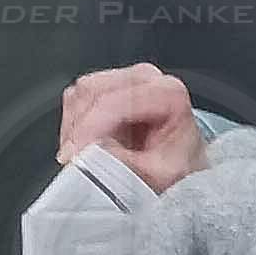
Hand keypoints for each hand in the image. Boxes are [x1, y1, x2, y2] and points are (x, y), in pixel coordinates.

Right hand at [57, 63, 209, 192]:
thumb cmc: (178, 168)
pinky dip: (73, 124)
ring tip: (83, 154)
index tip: (76, 153)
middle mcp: (146, 79)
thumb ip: (126, 164)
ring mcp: (124, 80)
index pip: (114, 102)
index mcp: (167, 92)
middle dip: (79, 128)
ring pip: (80, 93)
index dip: (89, 128)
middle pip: (92, 91)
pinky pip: (75, 99)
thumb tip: (91, 156)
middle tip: (76, 158)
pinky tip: (84, 144)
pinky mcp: (106, 88)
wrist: (182, 168)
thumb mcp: (160, 175)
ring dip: (74, 127)